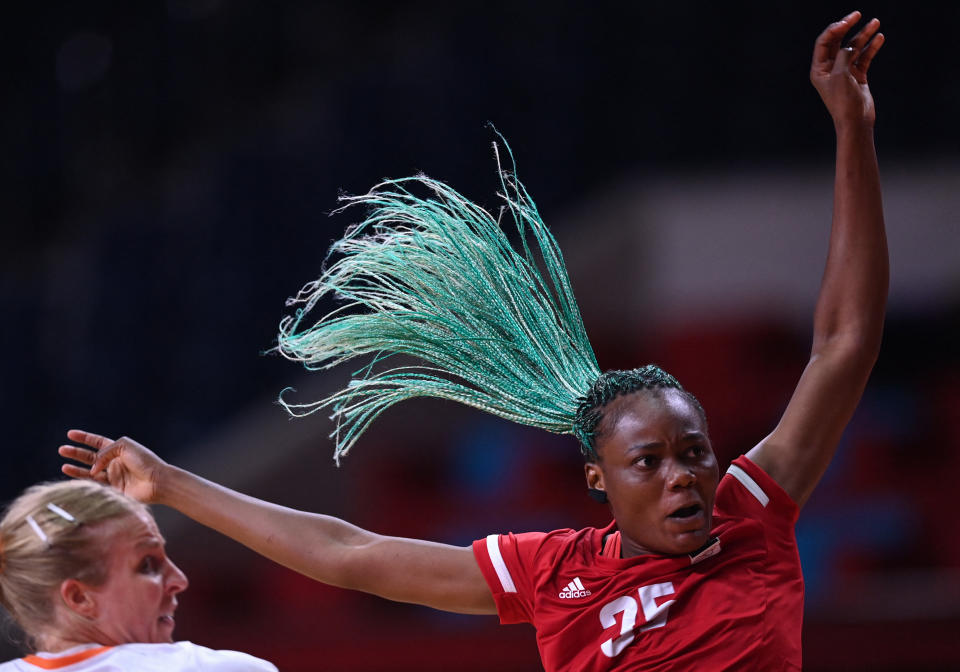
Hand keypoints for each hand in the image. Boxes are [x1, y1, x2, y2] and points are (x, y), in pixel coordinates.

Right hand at [59, 429, 167, 503]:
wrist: (156, 482)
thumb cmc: (144, 462)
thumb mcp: (124, 447)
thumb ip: (104, 453)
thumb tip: (92, 467)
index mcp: (119, 449)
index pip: (98, 442)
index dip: (84, 438)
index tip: (70, 434)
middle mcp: (115, 462)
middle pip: (91, 456)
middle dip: (76, 453)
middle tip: (62, 449)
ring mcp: (113, 475)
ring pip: (90, 471)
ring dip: (77, 468)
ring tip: (64, 465)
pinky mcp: (113, 489)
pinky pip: (95, 484)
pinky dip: (84, 481)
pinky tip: (75, 478)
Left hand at [810, 11, 883, 126]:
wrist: (856, 121)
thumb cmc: (844, 102)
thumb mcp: (840, 76)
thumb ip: (843, 56)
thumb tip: (850, 44)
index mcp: (819, 69)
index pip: (824, 43)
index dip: (835, 29)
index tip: (848, 21)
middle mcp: (830, 69)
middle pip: (838, 42)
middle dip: (848, 27)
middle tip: (858, 14)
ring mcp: (844, 71)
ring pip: (854, 48)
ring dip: (864, 35)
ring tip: (876, 23)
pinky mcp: (857, 76)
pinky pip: (864, 57)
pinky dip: (871, 47)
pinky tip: (879, 38)